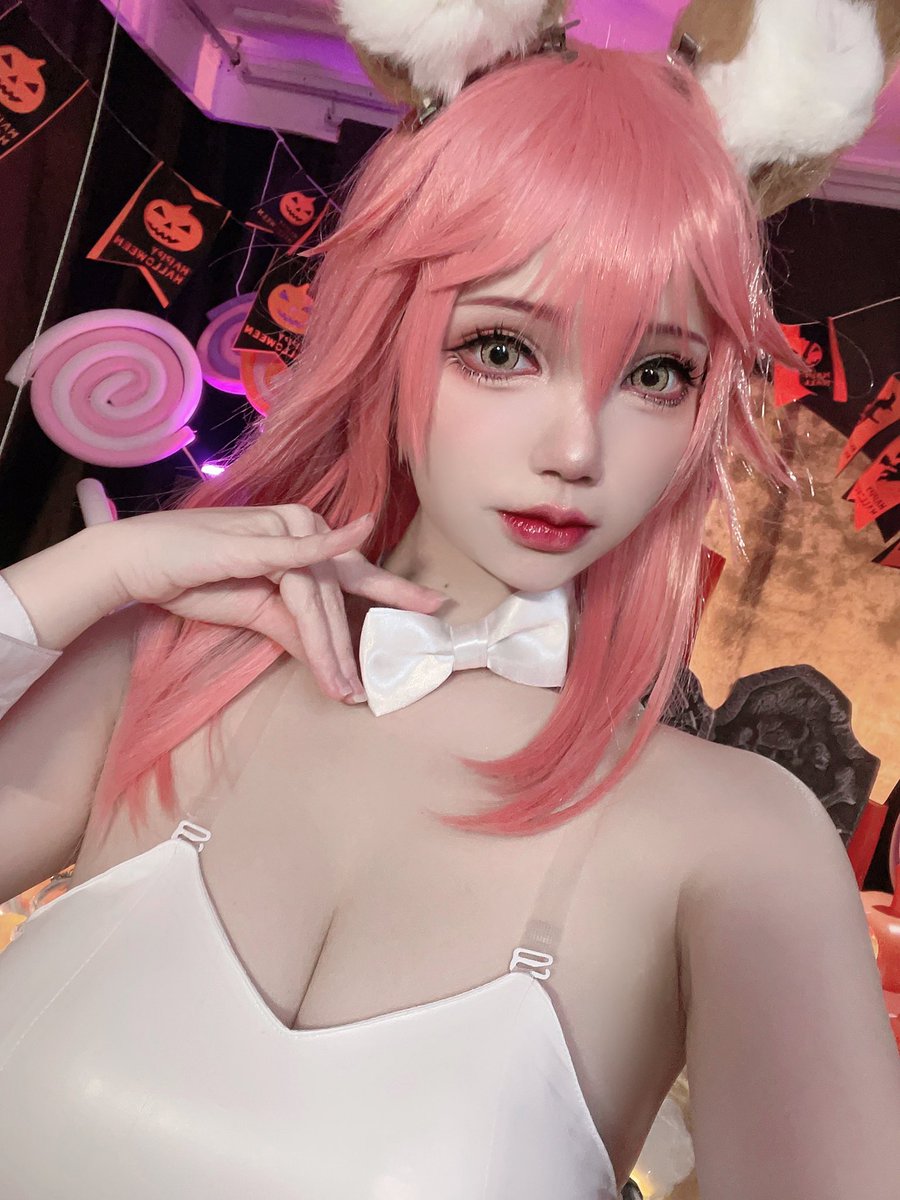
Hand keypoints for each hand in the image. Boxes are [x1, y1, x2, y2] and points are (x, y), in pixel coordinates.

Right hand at [100, 504, 444, 701]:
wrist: (140, 561)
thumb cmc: (192, 578)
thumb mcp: (253, 610)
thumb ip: (292, 628)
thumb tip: (326, 658)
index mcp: (303, 540)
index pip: (353, 574)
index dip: (393, 592)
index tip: (433, 609)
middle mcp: (302, 526)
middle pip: (333, 598)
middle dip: (344, 651)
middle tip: (361, 691)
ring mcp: (283, 528)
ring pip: (315, 598)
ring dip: (327, 647)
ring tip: (340, 687)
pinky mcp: (260, 539)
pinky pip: (299, 553)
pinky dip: (328, 549)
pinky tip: (358, 535)